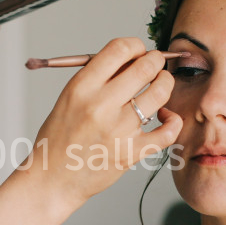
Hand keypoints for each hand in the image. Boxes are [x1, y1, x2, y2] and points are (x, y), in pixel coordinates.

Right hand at [24, 37, 181, 206]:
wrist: (52, 178)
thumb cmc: (61, 137)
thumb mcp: (69, 98)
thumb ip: (99, 77)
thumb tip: (133, 58)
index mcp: (82, 87)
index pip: (120, 49)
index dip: (136, 46)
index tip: (139, 52)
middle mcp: (100, 105)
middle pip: (145, 67)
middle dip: (156, 61)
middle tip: (155, 66)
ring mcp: (118, 130)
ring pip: (160, 93)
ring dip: (166, 84)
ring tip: (161, 86)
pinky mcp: (132, 152)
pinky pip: (168, 130)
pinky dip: (173, 120)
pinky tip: (165, 117)